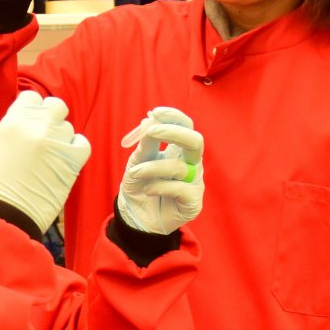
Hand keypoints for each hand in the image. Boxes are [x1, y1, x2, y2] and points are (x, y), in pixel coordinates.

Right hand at [0, 91, 91, 232]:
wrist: (0, 215)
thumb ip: (12, 133)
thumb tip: (25, 131)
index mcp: (13, 120)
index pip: (32, 98)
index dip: (33, 110)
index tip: (30, 123)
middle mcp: (36, 126)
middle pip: (56, 107)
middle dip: (51, 119)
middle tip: (43, 137)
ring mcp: (55, 142)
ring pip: (68, 127)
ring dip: (60, 139)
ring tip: (48, 157)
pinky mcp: (70, 161)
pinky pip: (82, 144)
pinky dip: (75, 150)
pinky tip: (63, 160)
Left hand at [117, 106, 204, 234]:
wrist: (136, 216)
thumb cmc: (140, 185)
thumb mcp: (138, 161)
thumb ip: (146, 143)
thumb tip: (150, 119)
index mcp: (179, 150)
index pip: (186, 126)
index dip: (174, 117)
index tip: (155, 112)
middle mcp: (191, 163)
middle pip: (195, 141)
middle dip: (173, 133)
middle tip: (152, 132)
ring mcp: (194, 182)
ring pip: (179, 167)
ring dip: (152, 167)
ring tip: (134, 173)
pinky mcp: (193, 201)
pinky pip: (180, 188)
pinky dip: (159, 187)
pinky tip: (148, 191)